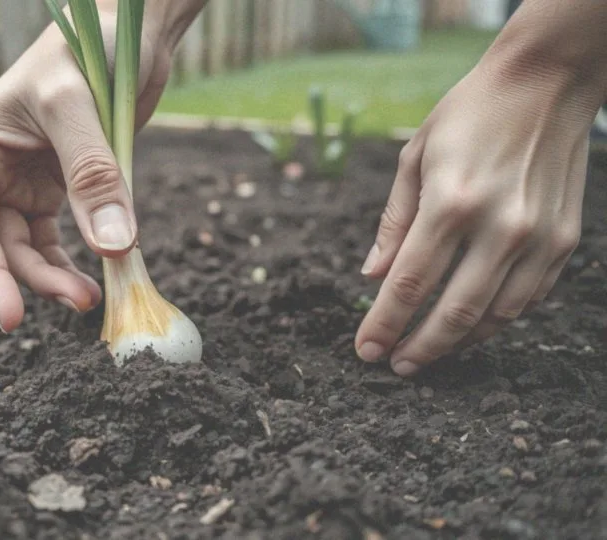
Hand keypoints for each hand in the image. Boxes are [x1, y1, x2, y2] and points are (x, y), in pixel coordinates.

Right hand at [0, 4, 179, 331]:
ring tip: (89, 295)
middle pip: (1, 244)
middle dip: (35, 277)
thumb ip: (93, 177)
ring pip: (30, 246)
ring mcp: (24, 180)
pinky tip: (94, 274)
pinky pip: (58, 235)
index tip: (11, 318)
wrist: (125, 31)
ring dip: (56, 274)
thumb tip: (113, 246)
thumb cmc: (86, 48)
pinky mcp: (58, 185)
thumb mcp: (79, 107)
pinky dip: (74, 258)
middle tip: (79, 300)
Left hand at [354, 54, 600, 375]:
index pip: (409, 284)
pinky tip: (471, 325)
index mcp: (451, 202)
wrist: (545, 82)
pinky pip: (527, 299)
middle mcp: (500, 226)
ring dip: (458, 342)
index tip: (364, 351)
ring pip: (496, 316)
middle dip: (419, 348)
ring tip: (429, 351)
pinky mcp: (564, 240)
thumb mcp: (414, 158)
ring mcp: (538, 237)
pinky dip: (496, 320)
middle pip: (453, 313)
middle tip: (396, 366)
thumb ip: (393, 223)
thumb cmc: (466, 116)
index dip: (384, 324)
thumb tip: (372, 277)